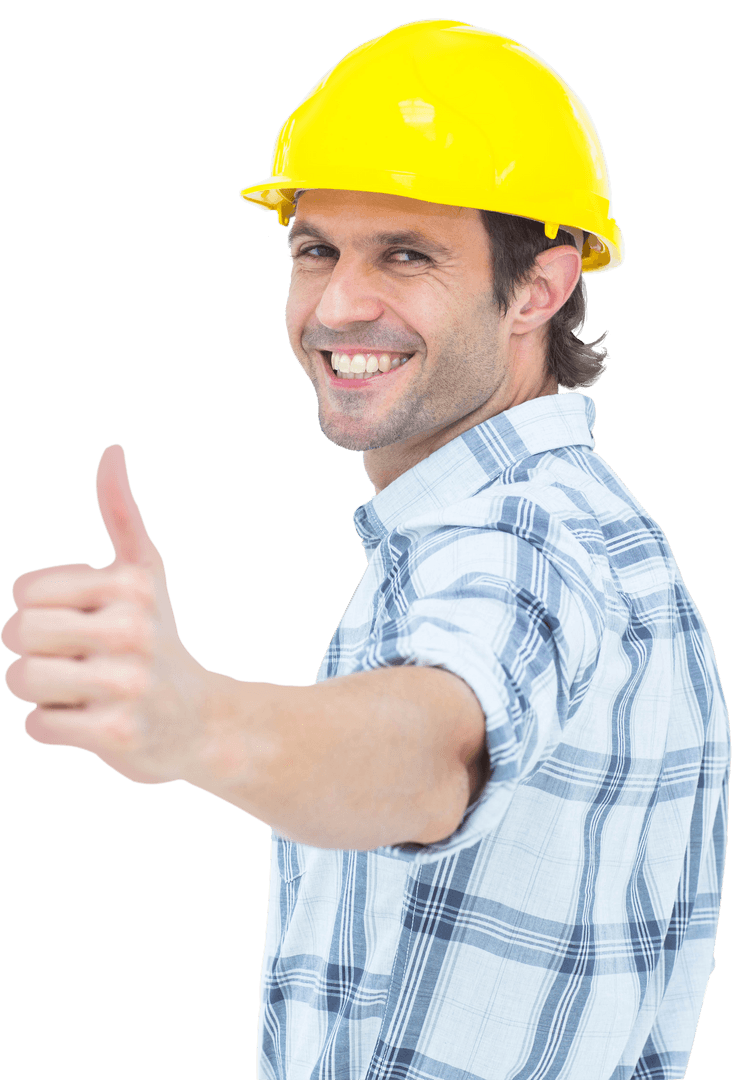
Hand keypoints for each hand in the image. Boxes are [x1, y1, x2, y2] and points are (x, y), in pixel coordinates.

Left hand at [1, 445, 214, 784]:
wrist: (199, 722)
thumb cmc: (156, 640)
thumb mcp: (144, 576)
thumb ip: (121, 514)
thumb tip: (112, 451)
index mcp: (130, 587)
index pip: (25, 591)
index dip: (43, 611)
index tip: (83, 625)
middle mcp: (132, 630)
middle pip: (18, 633)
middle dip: (34, 652)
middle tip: (75, 662)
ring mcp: (126, 683)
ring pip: (23, 680)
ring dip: (42, 693)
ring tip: (82, 692)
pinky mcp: (117, 733)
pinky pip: (39, 725)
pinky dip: (55, 727)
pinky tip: (93, 722)